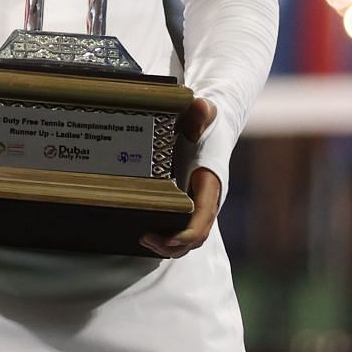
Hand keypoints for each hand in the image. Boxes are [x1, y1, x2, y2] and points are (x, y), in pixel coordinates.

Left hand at [141, 97, 219, 259]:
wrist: (209, 124)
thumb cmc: (204, 121)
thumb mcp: (202, 114)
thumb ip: (200, 112)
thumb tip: (198, 105)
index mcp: (210, 184)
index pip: (203, 219)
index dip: (186, 234)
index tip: (167, 238)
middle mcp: (206, 200)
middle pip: (194, 237)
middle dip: (171, 245)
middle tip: (144, 239)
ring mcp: (196, 205)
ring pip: (187, 238)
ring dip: (166, 245)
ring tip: (141, 239)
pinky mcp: (185, 204)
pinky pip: (178, 228)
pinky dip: (164, 236)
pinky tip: (142, 232)